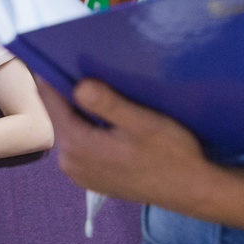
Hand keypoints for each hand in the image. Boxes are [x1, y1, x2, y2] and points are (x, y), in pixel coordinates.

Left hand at [41, 79, 224, 212]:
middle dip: (67, 91)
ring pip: (69, 129)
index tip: (55, 52)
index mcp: (77, 145)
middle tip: (83, 65)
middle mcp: (69, 162)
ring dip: (79, 110)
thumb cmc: (172, 155)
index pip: (50, 100)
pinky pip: (80, 144)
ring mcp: (78, 173)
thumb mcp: (144, 123)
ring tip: (100, 90)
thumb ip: (108, 104)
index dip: (51, 73)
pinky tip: (107, 119)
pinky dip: (87, 128)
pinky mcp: (90, 178)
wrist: (192, 191)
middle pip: (58, 114)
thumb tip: (79, 84)